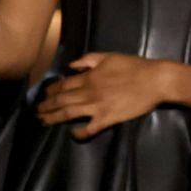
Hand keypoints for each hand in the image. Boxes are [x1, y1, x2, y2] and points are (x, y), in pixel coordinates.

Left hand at [34, 52, 168, 138]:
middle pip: (60, 100)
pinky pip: (89, 129)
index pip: (62, 85)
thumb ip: (87, 60)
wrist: (154, 80)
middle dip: (46, 106)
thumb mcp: (108, 56)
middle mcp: (88, 93)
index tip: (43, 94)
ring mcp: (96, 107)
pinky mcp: (107, 119)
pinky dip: (79, 133)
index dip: (50, 90)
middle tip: (36, 111)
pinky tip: (73, 134)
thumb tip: (71, 66)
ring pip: (68, 114)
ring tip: (43, 121)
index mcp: (88, 77)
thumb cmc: (133, 66)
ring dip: (53, 118)